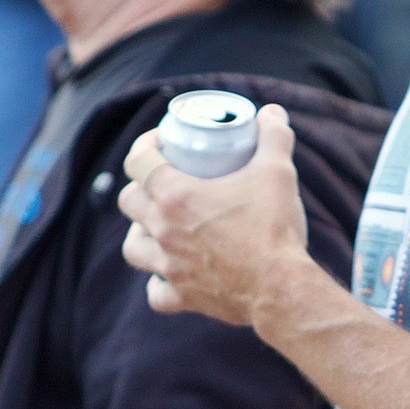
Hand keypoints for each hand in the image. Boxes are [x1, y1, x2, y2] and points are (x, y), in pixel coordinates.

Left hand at [117, 104, 313, 328]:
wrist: (280, 288)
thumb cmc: (274, 228)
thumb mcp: (277, 172)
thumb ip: (274, 136)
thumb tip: (272, 112)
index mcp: (175, 196)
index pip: (138, 161)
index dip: (144, 145)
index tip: (161, 143)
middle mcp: (163, 230)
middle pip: (129, 202)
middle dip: (140, 188)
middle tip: (163, 182)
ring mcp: (168, 265)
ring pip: (133, 247)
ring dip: (140, 233)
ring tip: (158, 227)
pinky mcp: (181, 296)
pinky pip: (156, 293)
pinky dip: (158, 284)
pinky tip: (170, 275)